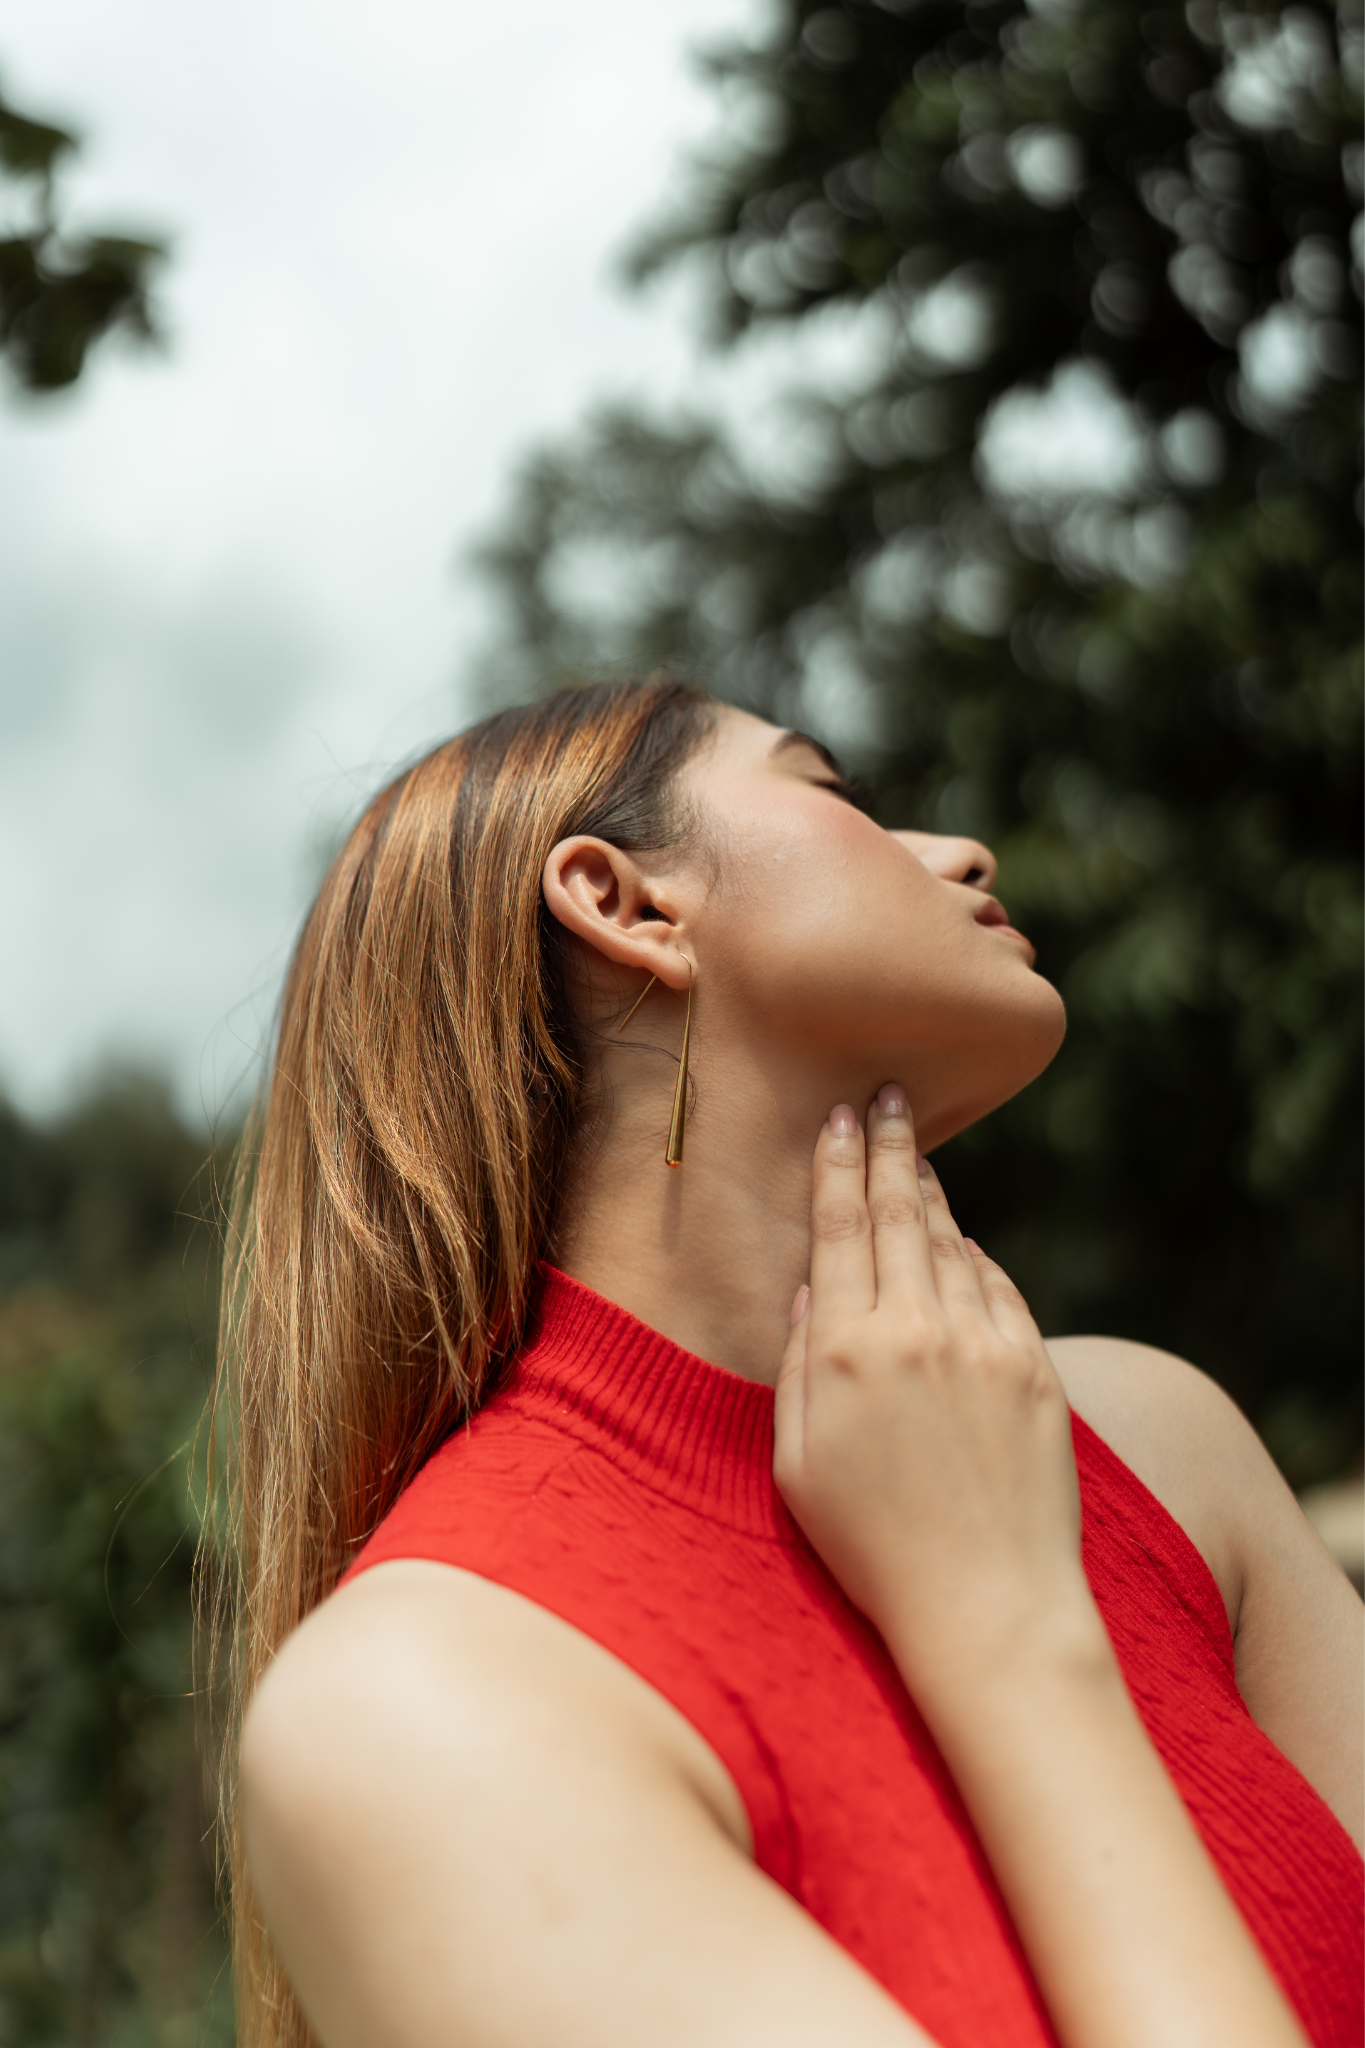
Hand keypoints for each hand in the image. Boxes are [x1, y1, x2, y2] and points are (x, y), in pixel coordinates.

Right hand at [773, 1084, 1102, 1700]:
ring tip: (917, 1157)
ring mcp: (985, 1347)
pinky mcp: (1036, 1370)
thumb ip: (797, 1366)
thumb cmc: (872, 1549)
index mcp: (846, 1352)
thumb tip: (813, 1290)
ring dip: (932, 1194)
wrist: (989, 1606)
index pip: (840, 1230)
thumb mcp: (797, 1464)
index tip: (840, 1118)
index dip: (838, 1166)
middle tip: (888, 1098)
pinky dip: (976, 1256)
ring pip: (953, 1244)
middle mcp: (917, 1332)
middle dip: (891, 1147)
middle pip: (901, 1214)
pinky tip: (962, 1242)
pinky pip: (1000, 1289)